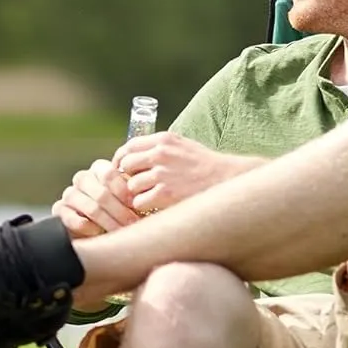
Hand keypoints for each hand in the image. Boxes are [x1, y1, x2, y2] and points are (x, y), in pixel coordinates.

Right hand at [52, 158, 141, 237]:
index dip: (123, 191)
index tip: (136, 206)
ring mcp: (70, 194)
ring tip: (120, 232)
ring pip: (88, 206)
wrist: (100, 232)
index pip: (109, 174)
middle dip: (119, 212)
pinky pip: (70, 217)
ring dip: (107, 222)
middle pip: (100, 193)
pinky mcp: (59, 210)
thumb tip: (145, 197)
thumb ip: (136, 194)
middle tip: (133, 225)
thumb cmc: (123, 212)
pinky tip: (97, 232)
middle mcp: (83, 178)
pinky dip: (86, 226)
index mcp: (100, 169)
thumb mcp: (131, 201)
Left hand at [113, 131, 255, 213]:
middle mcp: (160, 153)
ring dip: (136, 194)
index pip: (129, 146)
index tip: (120, 168)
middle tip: (134, 187)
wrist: (227, 180)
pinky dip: (144, 207)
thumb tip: (136, 155)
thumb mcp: (183, 146)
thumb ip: (161, 148)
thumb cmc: (205, 165)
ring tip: (149, 198)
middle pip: (126, 165)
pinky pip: (139, 202)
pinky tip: (155, 207)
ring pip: (131, 186)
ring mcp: (162, 174)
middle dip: (127, 177)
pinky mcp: (165, 193)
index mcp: (164, 139)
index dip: (121, 159)